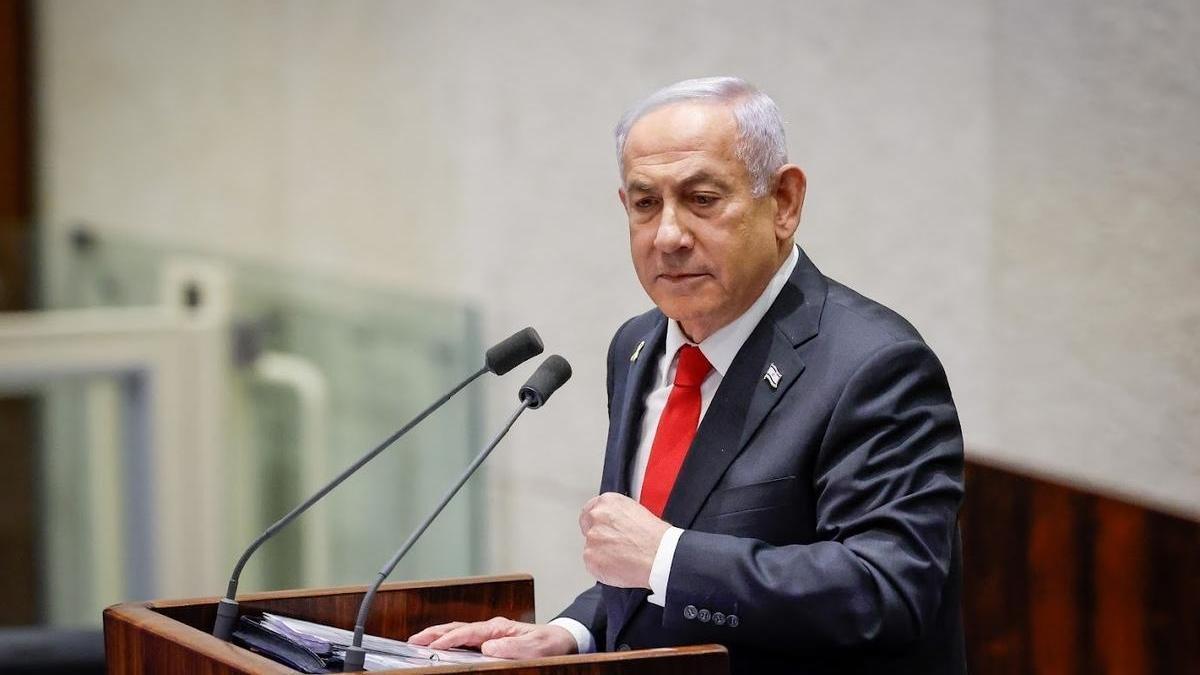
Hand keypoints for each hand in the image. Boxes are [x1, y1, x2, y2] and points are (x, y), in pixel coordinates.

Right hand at [407, 617, 575, 658]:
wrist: (561, 639)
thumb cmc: (549, 643)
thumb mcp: (535, 647)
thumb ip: (513, 646)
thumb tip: (488, 646)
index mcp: (498, 627)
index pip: (467, 632)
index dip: (449, 639)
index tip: (432, 647)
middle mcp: (491, 628)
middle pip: (456, 628)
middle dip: (433, 633)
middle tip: (412, 641)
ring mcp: (489, 633)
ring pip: (457, 632)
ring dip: (437, 636)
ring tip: (418, 642)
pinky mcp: (490, 641)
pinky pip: (463, 640)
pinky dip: (448, 641)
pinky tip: (440, 647)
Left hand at [580, 492, 670, 587]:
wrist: (661, 556)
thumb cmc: (656, 537)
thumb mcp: (636, 512)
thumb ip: (617, 516)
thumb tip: (613, 526)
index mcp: (607, 502)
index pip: (589, 511)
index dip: (596, 523)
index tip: (601, 530)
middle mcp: (596, 517)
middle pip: (589, 530)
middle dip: (600, 539)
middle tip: (617, 547)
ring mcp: (592, 538)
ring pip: (591, 549)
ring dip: (602, 554)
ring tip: (624, 557)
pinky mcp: (591, 558)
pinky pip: (593, 565)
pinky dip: (603, 568)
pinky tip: (619, 566)